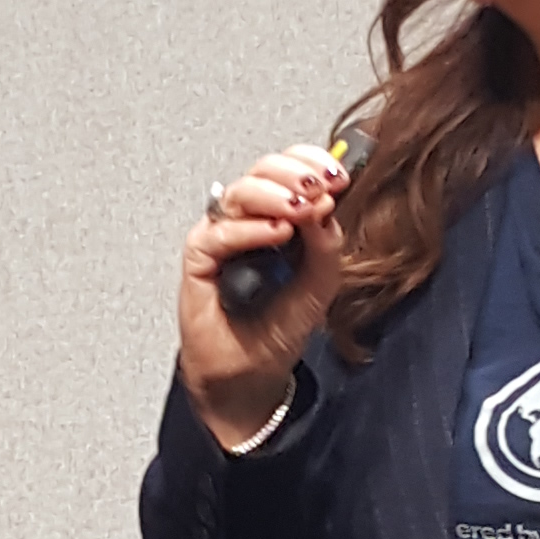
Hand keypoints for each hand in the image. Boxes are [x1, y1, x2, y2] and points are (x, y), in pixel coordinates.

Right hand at [177, 143, 353, 452]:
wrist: (251, 374)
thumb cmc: (277, 329)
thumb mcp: (320, 283)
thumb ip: (327, 243)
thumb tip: (327, 204)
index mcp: (279, 215)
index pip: (290, 170)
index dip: (313, 163)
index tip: (340, 175)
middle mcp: (249, 220)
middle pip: (263, 171)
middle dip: (295, 173)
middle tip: (321, 187)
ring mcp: (222, 236)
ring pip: (240, 193)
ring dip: (274, 194)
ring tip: (301, 210)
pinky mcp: (199, 259)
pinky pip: (218, 233)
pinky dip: (249, 229)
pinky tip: (276, 234)